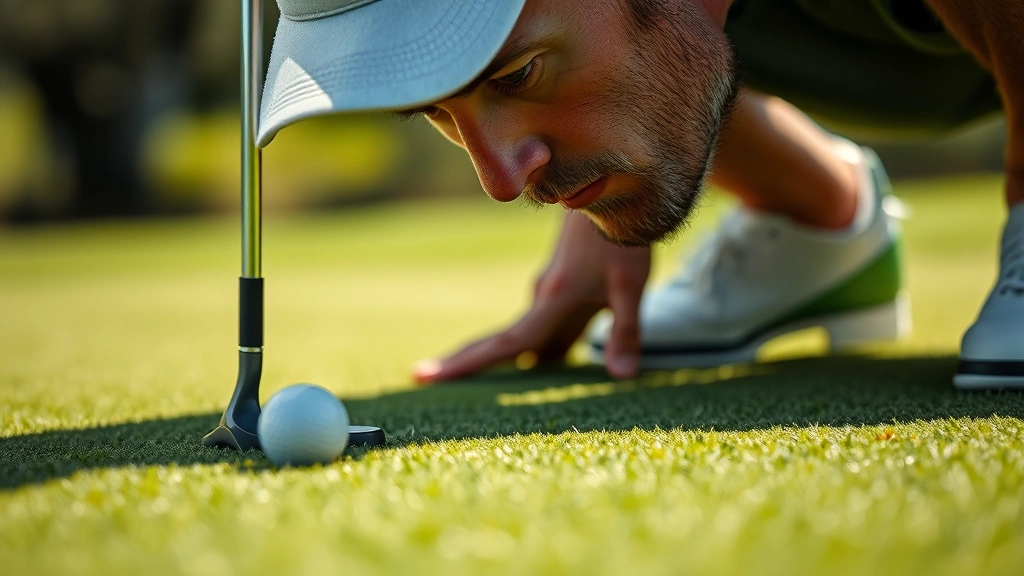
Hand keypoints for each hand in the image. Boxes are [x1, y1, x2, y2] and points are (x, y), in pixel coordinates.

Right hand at [413, 211, 650, 382]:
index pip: (507, 343)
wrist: (613, 183)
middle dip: (466, 361)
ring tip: (469, 375)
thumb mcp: (631, 284)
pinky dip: (538, 345)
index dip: (468, 363)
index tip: (425, 375)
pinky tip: (546, 360)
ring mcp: (548, 287)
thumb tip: (622, 377)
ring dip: (508, 358)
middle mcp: (542, 295)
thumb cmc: (622, 234)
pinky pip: (545, 323)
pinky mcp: (562, 283)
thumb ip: (626, 332)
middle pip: (501, 340)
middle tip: (420, 376)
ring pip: (527, 334)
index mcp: (554, 298)